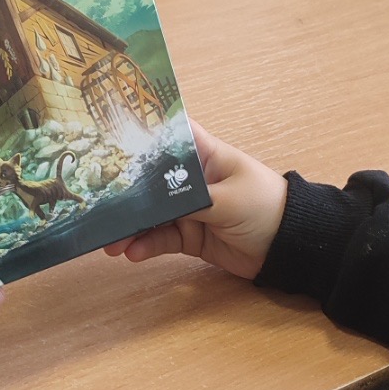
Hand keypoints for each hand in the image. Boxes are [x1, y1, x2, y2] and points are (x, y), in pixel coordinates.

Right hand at [104, 122, 286, 280]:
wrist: (289, 248)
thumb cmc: (266, 207)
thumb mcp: (227, 199)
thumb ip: (189, 200)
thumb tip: (152, 203)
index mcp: (204, 156)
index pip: (169, 137)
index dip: (140, 136)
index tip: (106, 140)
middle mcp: (192, 179)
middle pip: (151, 182)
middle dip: (126, 193)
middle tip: (99, 206)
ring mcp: (189, 209)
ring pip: (152, 215)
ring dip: (131, 227)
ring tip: (111, 243)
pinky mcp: (191, 236)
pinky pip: (162, 239)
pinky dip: (146, 246)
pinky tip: (132, 253)